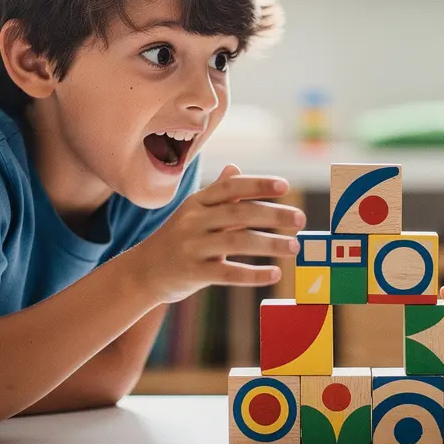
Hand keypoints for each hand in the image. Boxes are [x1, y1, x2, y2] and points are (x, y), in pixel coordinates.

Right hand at [130, 165, 305, 303]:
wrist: (143, 272)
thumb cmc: (177, 238)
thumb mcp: (193, 212)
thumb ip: (217, 193)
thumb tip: (236, 168)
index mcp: (197, 202)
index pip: (230, 187)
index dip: (257, 184)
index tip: (284, 186)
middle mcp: (193, 221)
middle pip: (238, 213)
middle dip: (273, 214)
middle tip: (300, 219)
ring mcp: (192, 247)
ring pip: (237, 242)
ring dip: (270, 244)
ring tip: (295, 247)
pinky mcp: (193, 273)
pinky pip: (228, 273)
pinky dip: (253, 274)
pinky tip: (274, 273)